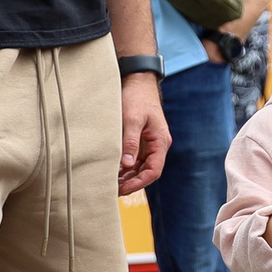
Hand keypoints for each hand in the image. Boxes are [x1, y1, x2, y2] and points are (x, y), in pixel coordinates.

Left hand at [116, 70, 169, 193]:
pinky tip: (113, 170)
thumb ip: (130, 142)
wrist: (138, 81)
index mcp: (160, 142)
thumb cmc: (137, 98)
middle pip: (147, 172)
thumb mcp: (132, 119)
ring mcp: (149, 143)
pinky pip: (135, 158)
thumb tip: (127, 165)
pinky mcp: (141, 139)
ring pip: (140, 167)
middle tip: (113, 189)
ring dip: (128, 176)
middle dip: (132, 182)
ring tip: (111, 182)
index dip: (139, 183)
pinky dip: (125, 167)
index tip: (123, 189)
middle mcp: (157, 145)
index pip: (154, 171)